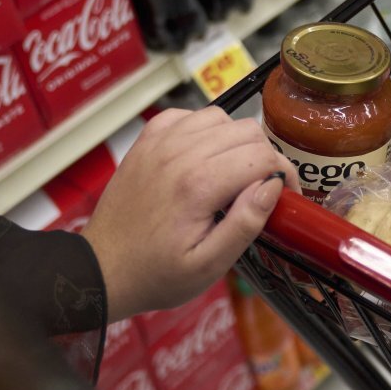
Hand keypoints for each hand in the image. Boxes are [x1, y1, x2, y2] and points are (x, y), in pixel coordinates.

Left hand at [83, 108, 300, 320]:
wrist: (104, 268)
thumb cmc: (158, 273)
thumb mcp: (210, 265)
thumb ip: (245, 223)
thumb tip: (273, 186)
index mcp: (198, 185)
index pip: (263, 156)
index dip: (285, 173)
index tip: (286, 195)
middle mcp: (179, 154)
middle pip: (246, 131)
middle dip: (265, 157)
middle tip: (263, 188)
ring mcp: (159, 143)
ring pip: (220, 117)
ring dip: (237, 141)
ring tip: (235, 173)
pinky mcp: (147, 141)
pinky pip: (188, 116)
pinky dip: (205, 130)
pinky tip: (205, 157)